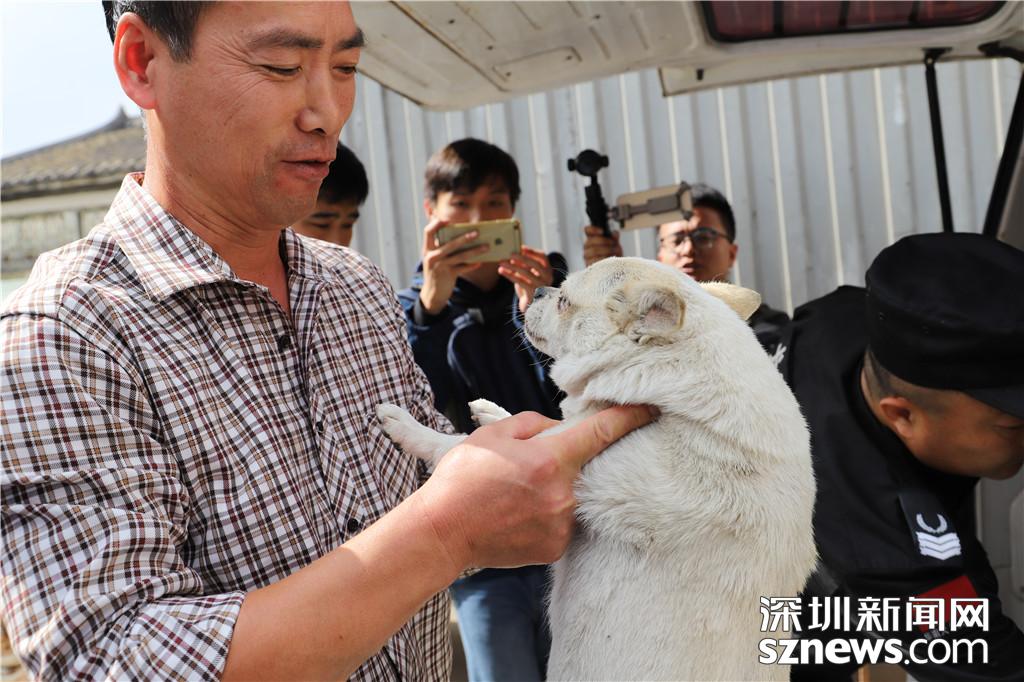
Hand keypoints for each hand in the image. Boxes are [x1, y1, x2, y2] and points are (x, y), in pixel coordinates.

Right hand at [414, 405, 656, 571]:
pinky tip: (516, 514)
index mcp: (549, 460)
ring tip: (513, 494)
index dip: (628, 417)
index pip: (601, 432)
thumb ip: (534, 425)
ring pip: (569, 494)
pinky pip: (561, 519)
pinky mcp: (554, 547)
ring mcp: (561, 524)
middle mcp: (563, 495)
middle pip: (580, 466)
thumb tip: (558, 430)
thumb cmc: (463, 479)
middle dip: (560, 461)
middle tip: (526, 467)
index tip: (648, 409)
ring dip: (551, 489)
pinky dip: (545, 513)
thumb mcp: (494, 436)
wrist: (442, 531)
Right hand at [419, 218, 489, 314]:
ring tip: (486, 247)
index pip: (428, 231)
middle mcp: (432, 256)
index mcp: (427, 249)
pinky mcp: (448, 275)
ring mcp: (440, 266)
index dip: (436, 223)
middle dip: (465, 238)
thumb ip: (442, 246)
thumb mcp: (435, 258)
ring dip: (475, 251)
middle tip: (478, 232)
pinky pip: (463, 268)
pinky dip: (472, 265)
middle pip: (450, 243)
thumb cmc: (437, 270)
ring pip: (460, 256)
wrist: (433, 293)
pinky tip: (480, 262)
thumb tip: (462, 234)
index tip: (448, 220)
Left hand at [499, 246, 553, 312]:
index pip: (543, 257)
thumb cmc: (528, 287)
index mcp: (547, 270)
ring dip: (512, 266)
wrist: (530, 306)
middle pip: (535, 264)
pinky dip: (510, 275)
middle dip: (522, 258)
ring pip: (526, 273)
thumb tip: (512, 254)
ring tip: (501, 262)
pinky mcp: (534, 293)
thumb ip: (522, 264)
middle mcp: (547, 277)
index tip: (521, 247)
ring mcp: (541, 286)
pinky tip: (501, 271)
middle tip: (510, 253)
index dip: (532, 251)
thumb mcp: (526, 274)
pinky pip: (521, 282)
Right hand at [582, 225, 622, 266]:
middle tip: (613, 244)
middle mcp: (587, 247)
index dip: (593, 229)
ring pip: (593, 250)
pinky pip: (594, 260)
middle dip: (604, 241)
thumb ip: (614, 238)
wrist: (614, 268)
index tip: (602, 231)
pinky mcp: (588, 265)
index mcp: (592, 239)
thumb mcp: (615, 244)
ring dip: (606, 250)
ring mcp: (587, 256)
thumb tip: (614, 233)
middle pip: (591, 240)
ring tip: (613, 252)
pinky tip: (609, 259)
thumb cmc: (612, 255)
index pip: (587, 230)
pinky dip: (604, 259)